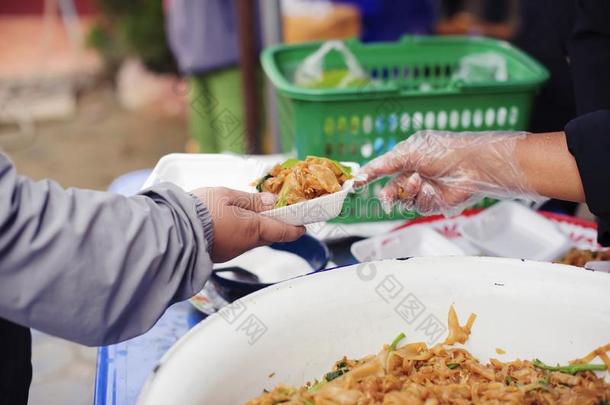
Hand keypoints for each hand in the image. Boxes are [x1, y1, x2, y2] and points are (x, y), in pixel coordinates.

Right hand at [191, 187, 304, 261]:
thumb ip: (252, 200)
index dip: (296, 228)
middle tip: (280, 212)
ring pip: (252, 239)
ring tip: (255, 212)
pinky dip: (242, 231)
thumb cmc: (201, 211)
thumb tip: (272, 202)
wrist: (173, 231)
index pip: (283, 231)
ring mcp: (232, 251)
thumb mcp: (228, 196)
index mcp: (254, 229)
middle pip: (269, 235)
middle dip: (276, 225)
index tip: (303, 225)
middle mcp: (246, 245)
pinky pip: (237, 242)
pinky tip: (235, 221)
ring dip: (258, 227)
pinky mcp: (219, 253)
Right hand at [361, 130, 539, 215]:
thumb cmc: (444, 151)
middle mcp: (414, 176)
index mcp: (407, 160)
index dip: (369, 177)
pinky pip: (419, 206)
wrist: (472, 165)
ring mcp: (425, 191)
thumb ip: (383, 164)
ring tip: (420, 181)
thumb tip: (362, 172)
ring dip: (409, 192)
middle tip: (386, 197)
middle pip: (390, 192)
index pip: (382, 170)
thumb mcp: (408, 153)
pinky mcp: (435, 204)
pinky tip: (433, 189)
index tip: (357, 183)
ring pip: (404, 201)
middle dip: (388, 194)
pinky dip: (423, 198)